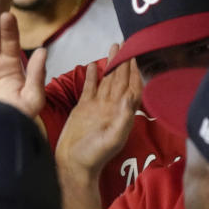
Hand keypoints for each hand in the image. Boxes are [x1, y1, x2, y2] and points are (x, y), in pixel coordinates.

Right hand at [56, 44, 141, 176]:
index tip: (135, 55)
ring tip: (114, 48)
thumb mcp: (112, 138)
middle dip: (124, 62)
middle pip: (120, 80)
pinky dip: (91, 76)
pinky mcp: (83, 108)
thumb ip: (123, 117)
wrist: (72, 164)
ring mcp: (97, 107)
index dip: (134, 72)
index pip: (132, 87)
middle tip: (126, 44)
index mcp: (122, 113)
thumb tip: (130, 94)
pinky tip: (91, 66)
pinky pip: (90, 88)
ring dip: (110, 64)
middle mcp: (112, 107)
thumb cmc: (93, 155)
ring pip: (107, 80)